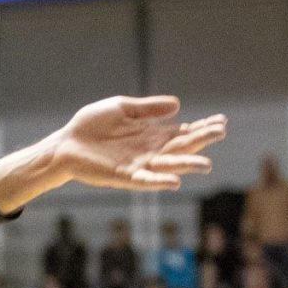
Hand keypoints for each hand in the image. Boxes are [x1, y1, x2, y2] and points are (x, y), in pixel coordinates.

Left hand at [38, 96, 227, 193]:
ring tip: (206, 164)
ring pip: (168, 166)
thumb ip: (148, 108)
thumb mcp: (122, 107)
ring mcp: (138, 165)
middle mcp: (149, 151)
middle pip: (181, 146)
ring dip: (187, 165)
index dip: (201, 127)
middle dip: (201, 140)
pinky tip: (175, 182)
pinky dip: (159, 182)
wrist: (65, 143)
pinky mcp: (123, 176)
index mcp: (150, 134)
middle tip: (222, 132)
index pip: (182, 131)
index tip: (222, 121)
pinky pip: (145, 181)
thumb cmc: (91, 125)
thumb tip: (178, 105)